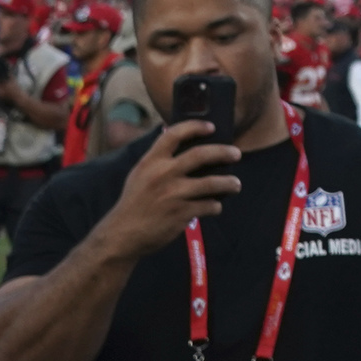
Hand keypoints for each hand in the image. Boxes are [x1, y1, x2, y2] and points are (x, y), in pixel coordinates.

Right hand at [91, 123, 241, 258]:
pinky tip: (215, 206)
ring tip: (235, 185)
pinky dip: (215, 206)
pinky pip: (208, 206)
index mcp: (151, 162)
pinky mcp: (181, 213)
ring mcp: (173, 194)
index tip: (211, 127)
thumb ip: (159, 160)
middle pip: (200, 155)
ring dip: (228, 183)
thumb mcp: (140, 175)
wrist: (123, 234)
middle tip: (236, 154)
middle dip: (223, 152)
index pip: (174, 134)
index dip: (195, 126)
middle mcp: (163, 175)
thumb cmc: (135, 202)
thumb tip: (185, 145)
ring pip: (211, 183)